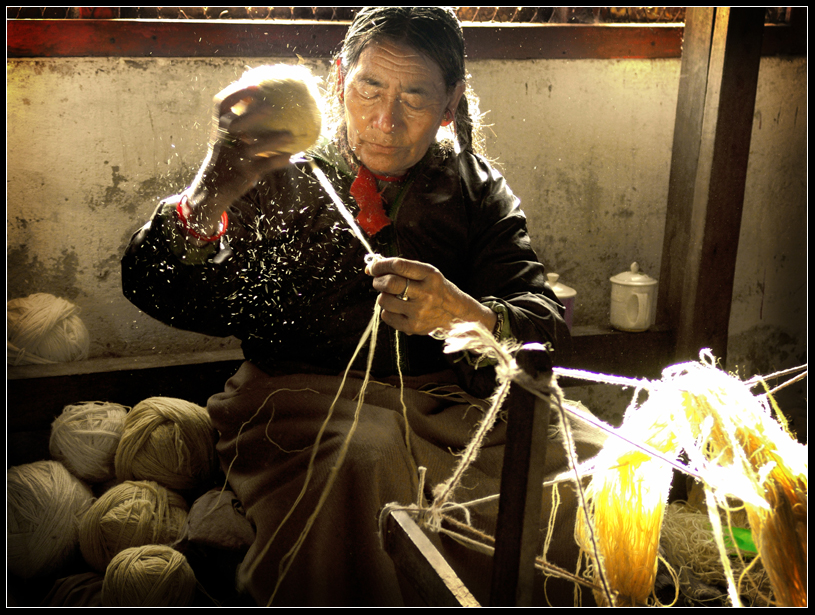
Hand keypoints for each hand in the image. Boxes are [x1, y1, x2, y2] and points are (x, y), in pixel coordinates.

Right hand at [185, 81, 295, 230]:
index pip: (222, 105)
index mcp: (219, 128)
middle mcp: (224, 140)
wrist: (212, 187)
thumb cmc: (224, 156)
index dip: (237, 93)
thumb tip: (263, 102)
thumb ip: (239, 122)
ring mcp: (234, 157)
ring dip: (272, 141)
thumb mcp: (225, 138)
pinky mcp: (244, 173)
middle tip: (271, 107)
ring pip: (253, 147)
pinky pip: (264, 166)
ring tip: (290, 135)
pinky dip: (277, 161)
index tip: (255, 85)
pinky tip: (290, 157)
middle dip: (251, 115)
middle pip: (235, 124)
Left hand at [367, 257, 496, 335]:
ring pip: (384, 300)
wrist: (456, 315)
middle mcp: (426, 293)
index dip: (381, 265)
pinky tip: (397, 309)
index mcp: (430, 275)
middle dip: (378, 281)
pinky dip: (387, 311)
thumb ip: (403, 269)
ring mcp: (420, 311)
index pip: (399, 265)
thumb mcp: (427, 274)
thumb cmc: (436, 290)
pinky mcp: (414, 326)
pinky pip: (386, 316)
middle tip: (378, 281)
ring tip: (391, 296)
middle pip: (390, 284)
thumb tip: (371, 267)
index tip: (373, 267)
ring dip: (383, 296)